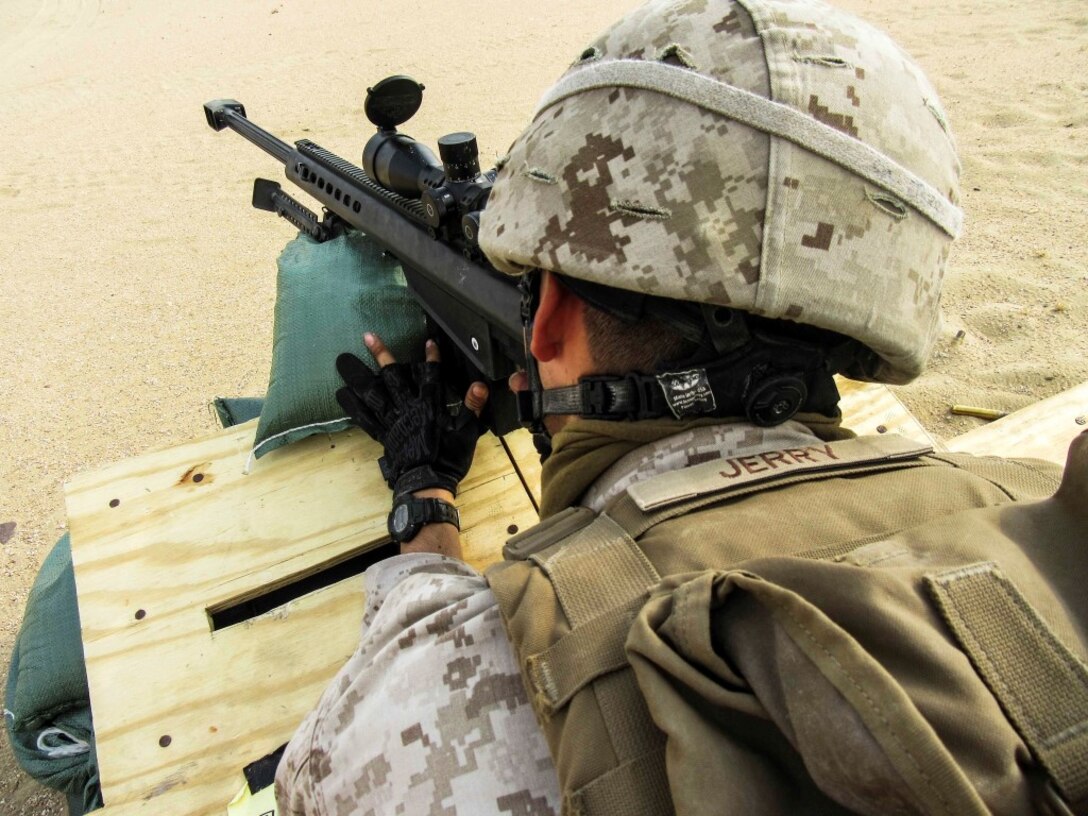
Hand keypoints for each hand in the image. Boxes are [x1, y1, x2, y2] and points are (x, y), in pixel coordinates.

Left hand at [336, 333, 488, 496]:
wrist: (427, 484)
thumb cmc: (449, 459)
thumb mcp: (467, 433)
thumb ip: (472, 407)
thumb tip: (480, 385)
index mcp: (429, 406)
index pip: (431, 375)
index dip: (431, 357)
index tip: (429, 341)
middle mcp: (407, 408)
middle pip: (392, 377)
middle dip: (381, 355)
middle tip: (367, 336)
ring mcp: (392, 421)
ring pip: (372, 394)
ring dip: (358, 376)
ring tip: (343, 361)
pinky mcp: (382, 434)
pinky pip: (364, 418)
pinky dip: (353, 405)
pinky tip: (342, 393)